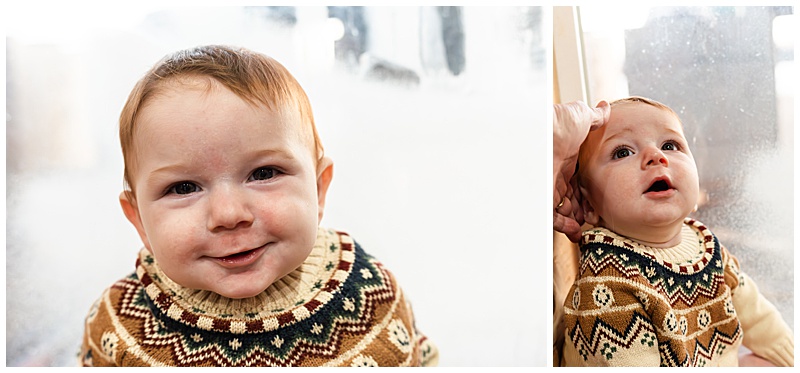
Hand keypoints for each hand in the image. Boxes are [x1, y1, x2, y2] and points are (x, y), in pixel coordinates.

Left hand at [553, 101, 609, 241]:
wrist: (542, 134)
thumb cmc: (559, 123)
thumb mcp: (580, 116)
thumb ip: (594, 117)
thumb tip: (604, 108)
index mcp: (567, 158)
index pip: (579, 180)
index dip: (590, 192)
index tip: (600, 200)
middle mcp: (556, 174)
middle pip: (572, 198)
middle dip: (584, 209)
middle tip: (594, 217)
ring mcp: (549, 186)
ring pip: (564, 210)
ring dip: (576, 220)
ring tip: (586, 224)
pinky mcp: (544, 198)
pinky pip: (554, 218)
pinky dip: (565, 226)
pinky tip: (575, 230)